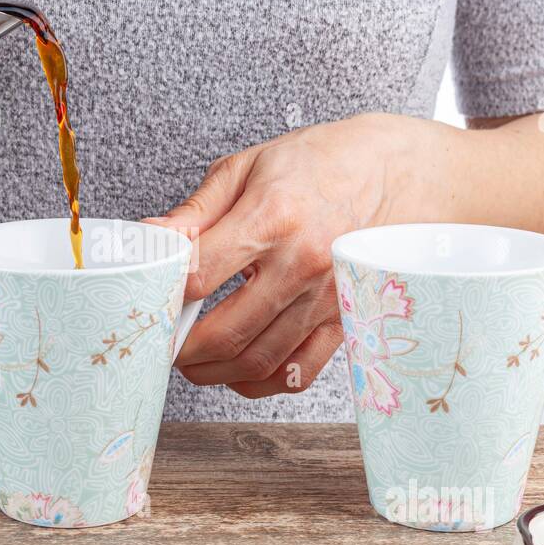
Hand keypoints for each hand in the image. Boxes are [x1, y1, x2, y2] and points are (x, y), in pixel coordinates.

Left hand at [148, 113, 425, 398]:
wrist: (397, 170)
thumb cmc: (319, 162)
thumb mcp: (248, 167)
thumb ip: (195, 212)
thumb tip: (148, 238)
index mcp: (271, 218)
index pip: (198, 276)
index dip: (162, 295)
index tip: (146, 301)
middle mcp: (301, 265)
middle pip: (226, 333)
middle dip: (182, 350)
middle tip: (161, 345)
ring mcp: (325, 298)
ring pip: (259, 361)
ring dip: (215, 372)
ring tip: (192, 362)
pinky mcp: (344, 319)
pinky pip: (300, 371)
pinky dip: (263, 382)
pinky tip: (240, 372)